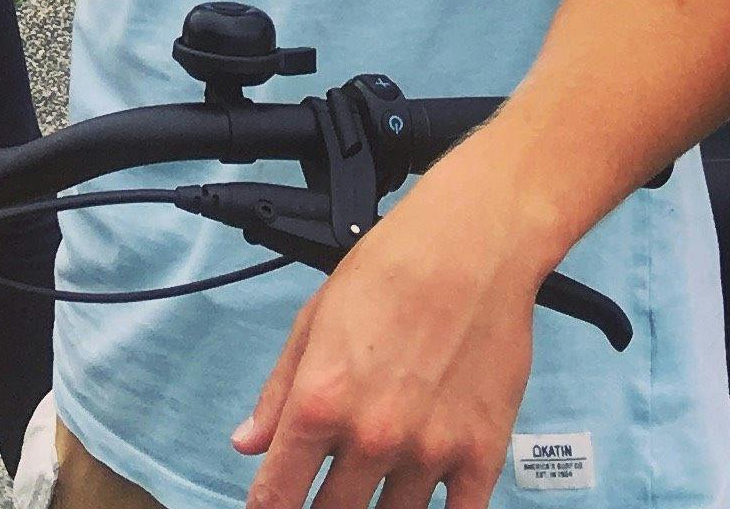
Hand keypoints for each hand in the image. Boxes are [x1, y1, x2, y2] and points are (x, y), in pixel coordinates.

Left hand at [231, 150, 545, 508]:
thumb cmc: (390, 270)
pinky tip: (423, 504)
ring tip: (370, 490)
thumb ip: (278, 391)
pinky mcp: (480, 456)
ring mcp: (428, 452)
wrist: (471, 247)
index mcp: (320, 401)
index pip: (278, 494)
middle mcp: (370, 437)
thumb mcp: (313, 320)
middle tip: (322, 496)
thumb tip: (249, 444)